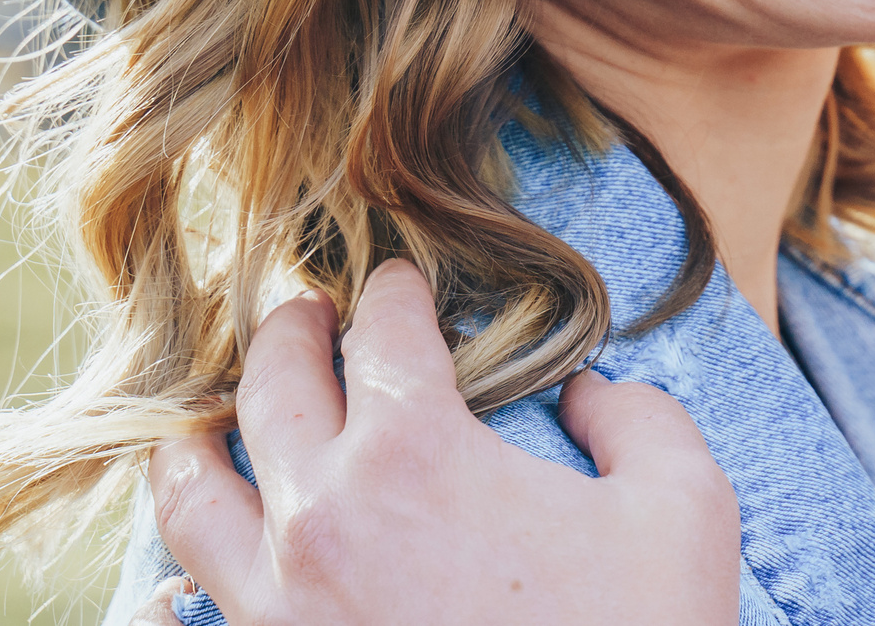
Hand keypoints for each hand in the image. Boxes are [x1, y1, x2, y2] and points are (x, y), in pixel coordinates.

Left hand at [148, 260, 738, 625]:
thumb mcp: (683, 506)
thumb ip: (638, 419)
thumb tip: (591, 392)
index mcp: (415, 451)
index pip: (384, 331)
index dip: (395, 290)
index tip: (401, 280)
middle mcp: (321, 514)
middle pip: (272, 385)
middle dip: (291, 331)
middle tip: (306, 311)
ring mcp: (279, 604)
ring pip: (192, 494)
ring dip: (199, 436)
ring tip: (210, 417)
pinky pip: (195, 601)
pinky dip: (191, 555)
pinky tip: (214, 544)